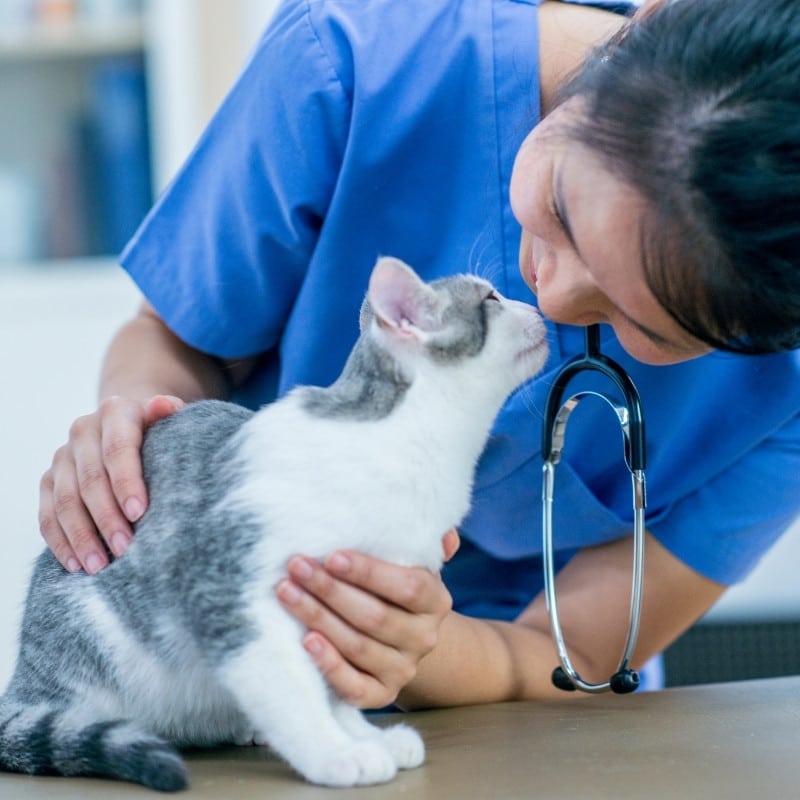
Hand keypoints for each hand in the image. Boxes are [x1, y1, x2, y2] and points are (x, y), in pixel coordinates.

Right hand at [38, 394, 183, 572]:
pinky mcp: (48, 480)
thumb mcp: (169, 420)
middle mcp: (83, 431)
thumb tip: (166, 405)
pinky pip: (47, 515)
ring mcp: (62, 457)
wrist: (128, 425)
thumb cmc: (158, 431)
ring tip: (99, 565)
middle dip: (107, 518)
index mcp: (115, 413)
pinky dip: (60, 542)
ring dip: (81, 536)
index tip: (140, 512)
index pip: (117, 449)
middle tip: (125, 548)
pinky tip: (76, 563)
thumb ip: (169, 414)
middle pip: (90, 480)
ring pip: (64, 501)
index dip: (126, 481)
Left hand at [276, 530, 459, 708]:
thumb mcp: (411, 564)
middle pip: (375, 617)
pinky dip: (329, 665)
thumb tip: (445, 534)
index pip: (407, 586)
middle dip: (330, 590)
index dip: (368, 573)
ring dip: (318, 618)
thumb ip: (424, 545)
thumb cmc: (395, 590)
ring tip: (287, 593)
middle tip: (297, 567)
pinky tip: (306, 641)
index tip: (332, 556)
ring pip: (358, 646)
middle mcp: (424, 638)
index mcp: (435, 601)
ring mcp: (403, 669)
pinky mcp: (381, 695)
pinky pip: (354, 686)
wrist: (403, 639)